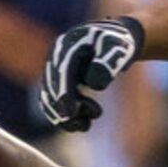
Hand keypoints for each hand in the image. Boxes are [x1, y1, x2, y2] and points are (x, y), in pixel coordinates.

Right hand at [41, 17, 144, 131]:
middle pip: (51, 88)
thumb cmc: (117, 43)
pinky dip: (64, 114)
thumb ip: (107, 63)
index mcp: (67, 47)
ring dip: (64, 115)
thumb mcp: (117, 49)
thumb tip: (94, 85)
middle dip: (65, 109)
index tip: (71, 114)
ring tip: (85, 126)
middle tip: (85, 125)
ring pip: (50, 98)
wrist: (114, 40)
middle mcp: (55, 58)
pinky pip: (54, 101)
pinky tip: (81, 124)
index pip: (62, 74)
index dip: (65, 95)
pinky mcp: (57, 81)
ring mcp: (54, 70)